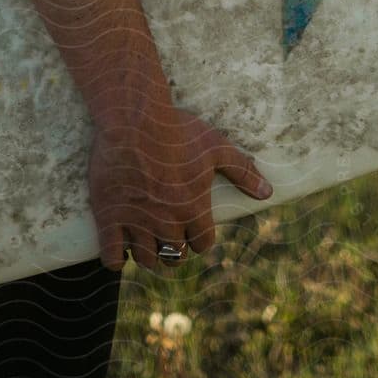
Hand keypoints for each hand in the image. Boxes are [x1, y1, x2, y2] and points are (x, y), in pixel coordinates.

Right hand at [88, 102, 272, 271]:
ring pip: (147, 259)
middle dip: (173, 246)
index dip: (198, 235)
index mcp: (193, 209)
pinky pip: (111, 257)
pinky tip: (119, 249)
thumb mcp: (214, 146)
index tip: (190, 226)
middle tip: (166, 230)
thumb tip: (268, 192)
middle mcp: (167, 222)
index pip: (202, 243)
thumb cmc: (176, 129)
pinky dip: (116, 258)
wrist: (132, 117)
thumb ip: (242, 170)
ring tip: (145, 240)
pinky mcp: (109, 218)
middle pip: (175, 255)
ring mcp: (136, 222)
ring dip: (148, 254)